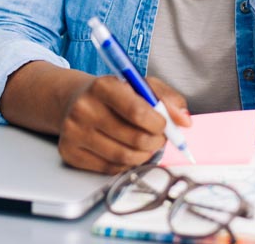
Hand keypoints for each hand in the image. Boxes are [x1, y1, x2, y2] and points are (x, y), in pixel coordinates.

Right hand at [57, 75, 190, 173]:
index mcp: (102, 86)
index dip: (159, 123)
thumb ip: (166, 98)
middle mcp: (84, 108)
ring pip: (124, 157)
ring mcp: (74, 132)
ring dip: (144, 155)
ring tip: (146, 145)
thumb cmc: (113, 94)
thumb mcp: (140, 84)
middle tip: (159, 137)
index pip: (138, 112)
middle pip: (134, 139)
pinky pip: (110, 169)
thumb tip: (184, 121)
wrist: (73, 101)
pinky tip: (126, 150)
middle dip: (156, 142)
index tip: (164, 124)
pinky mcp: (70, 153)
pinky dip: (126, 163)